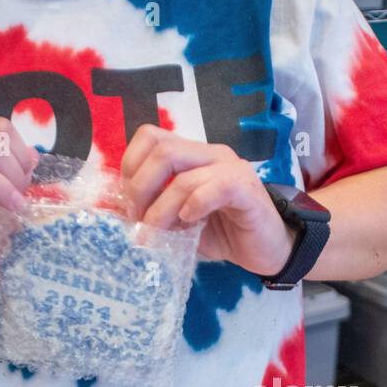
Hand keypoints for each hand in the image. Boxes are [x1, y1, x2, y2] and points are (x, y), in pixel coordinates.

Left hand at [120, 125, 294, 276]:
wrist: (268, 250)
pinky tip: (191, 223)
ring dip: (162, 208)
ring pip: (182, 174)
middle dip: (140, 188)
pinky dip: (194, 205)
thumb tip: (118, 213)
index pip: (151, 136)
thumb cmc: (224, 234)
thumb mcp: (181, 221)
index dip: (131, 165)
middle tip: (140, 221)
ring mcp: (231, 169)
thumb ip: (156, 210)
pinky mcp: (247, 189)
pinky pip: (215, 187)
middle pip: (162, 150)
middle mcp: (210, 154)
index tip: (130, 203)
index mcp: (193, 156)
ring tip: (160, 232)